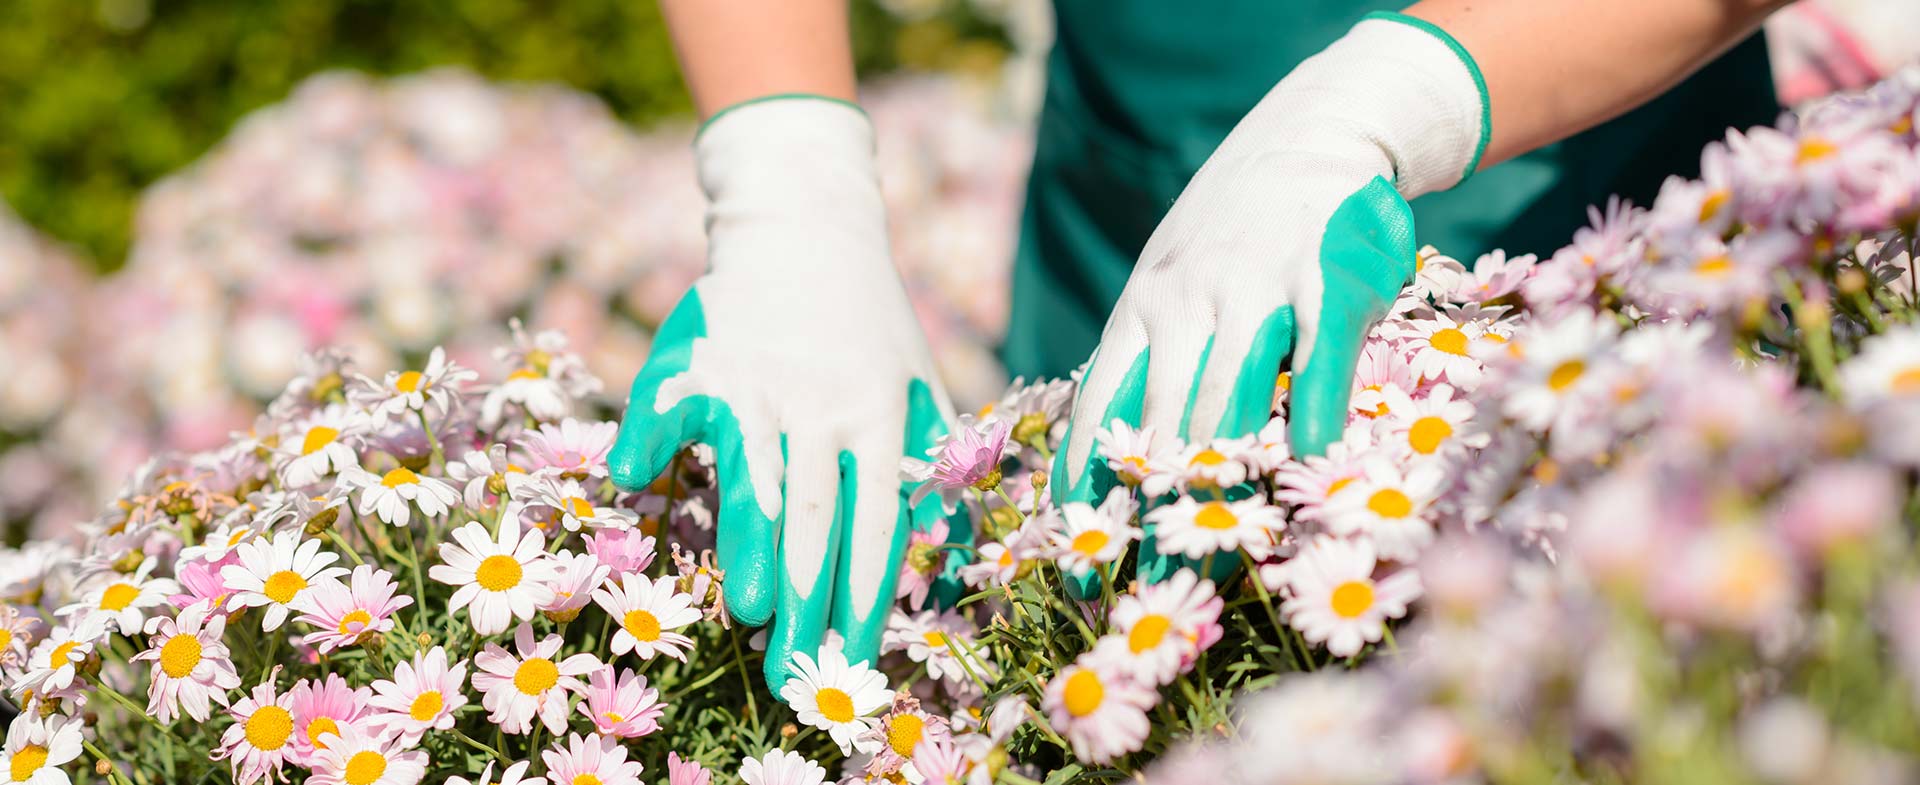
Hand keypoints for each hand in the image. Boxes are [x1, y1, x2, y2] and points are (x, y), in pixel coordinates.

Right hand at [606, 98, 956, 689]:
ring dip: (751, 546)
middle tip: (802, 665)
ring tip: (752, 609)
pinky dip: (647, 441)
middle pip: (817, 513)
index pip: (878, 517)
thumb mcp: (918, 383)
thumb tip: (953, 558)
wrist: (804, 224)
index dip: (869, 590)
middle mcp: (820, 403)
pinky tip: (632, 485)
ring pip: (754, 475)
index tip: (859, 652)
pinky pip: (668, 409)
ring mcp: (758, 382)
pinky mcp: (703, 361)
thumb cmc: (867, 323)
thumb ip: (933, 466)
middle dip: (812, 595)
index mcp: (878, 413)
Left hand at [1052, 13, 1490, 581]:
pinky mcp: (1327, 277)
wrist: (1313, 133)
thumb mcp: (1168, 286)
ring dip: (1222, 487)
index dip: (1089, 491)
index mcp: (1141, 312)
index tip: (1078, 561)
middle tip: (1150, 592)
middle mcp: (1188, 303)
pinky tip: (1308, 463)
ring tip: (1215, 559)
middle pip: (1166, 426)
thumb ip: (1148, 362)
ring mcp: (1258, 288)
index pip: (1102, 411)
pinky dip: (1313, 410)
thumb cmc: (1231, 235)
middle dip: (1155, 515)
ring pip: (1232, 401)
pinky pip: (1318, 356)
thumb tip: (1106, 459)